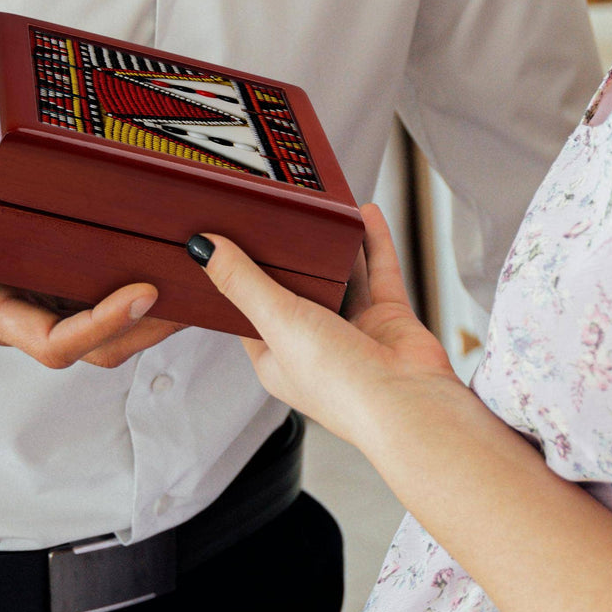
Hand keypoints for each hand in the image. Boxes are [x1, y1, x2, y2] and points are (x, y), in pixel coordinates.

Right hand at [0, 197, 183, 367]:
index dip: (103, 324)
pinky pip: (80, 291)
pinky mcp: (25, 277)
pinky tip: (143, 252)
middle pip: (92, 344)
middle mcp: (10, 315)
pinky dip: (115, 280)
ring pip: (93, 322)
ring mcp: (20, 300)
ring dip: (140, 309)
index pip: (55, 341)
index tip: (144, 290)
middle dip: (145, 326)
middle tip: (195, 290)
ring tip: (188, 276)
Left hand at [193, 204, 464, 448]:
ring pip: (342, 276)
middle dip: (294, 252)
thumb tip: (203, 247)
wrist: (409, 404)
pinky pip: (379, 271)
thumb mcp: (277, 322)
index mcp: (276, 356)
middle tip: (281, 209)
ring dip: (336, 244)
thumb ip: (243, 281)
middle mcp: (314, 344)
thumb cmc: (339, 384)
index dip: (240, 273)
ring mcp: (354, 331)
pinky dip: (374, 242)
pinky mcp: (388, 319)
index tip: (231, 234)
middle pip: (299, 287)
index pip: (250, 308)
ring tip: (325, 206)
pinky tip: (366, 213)